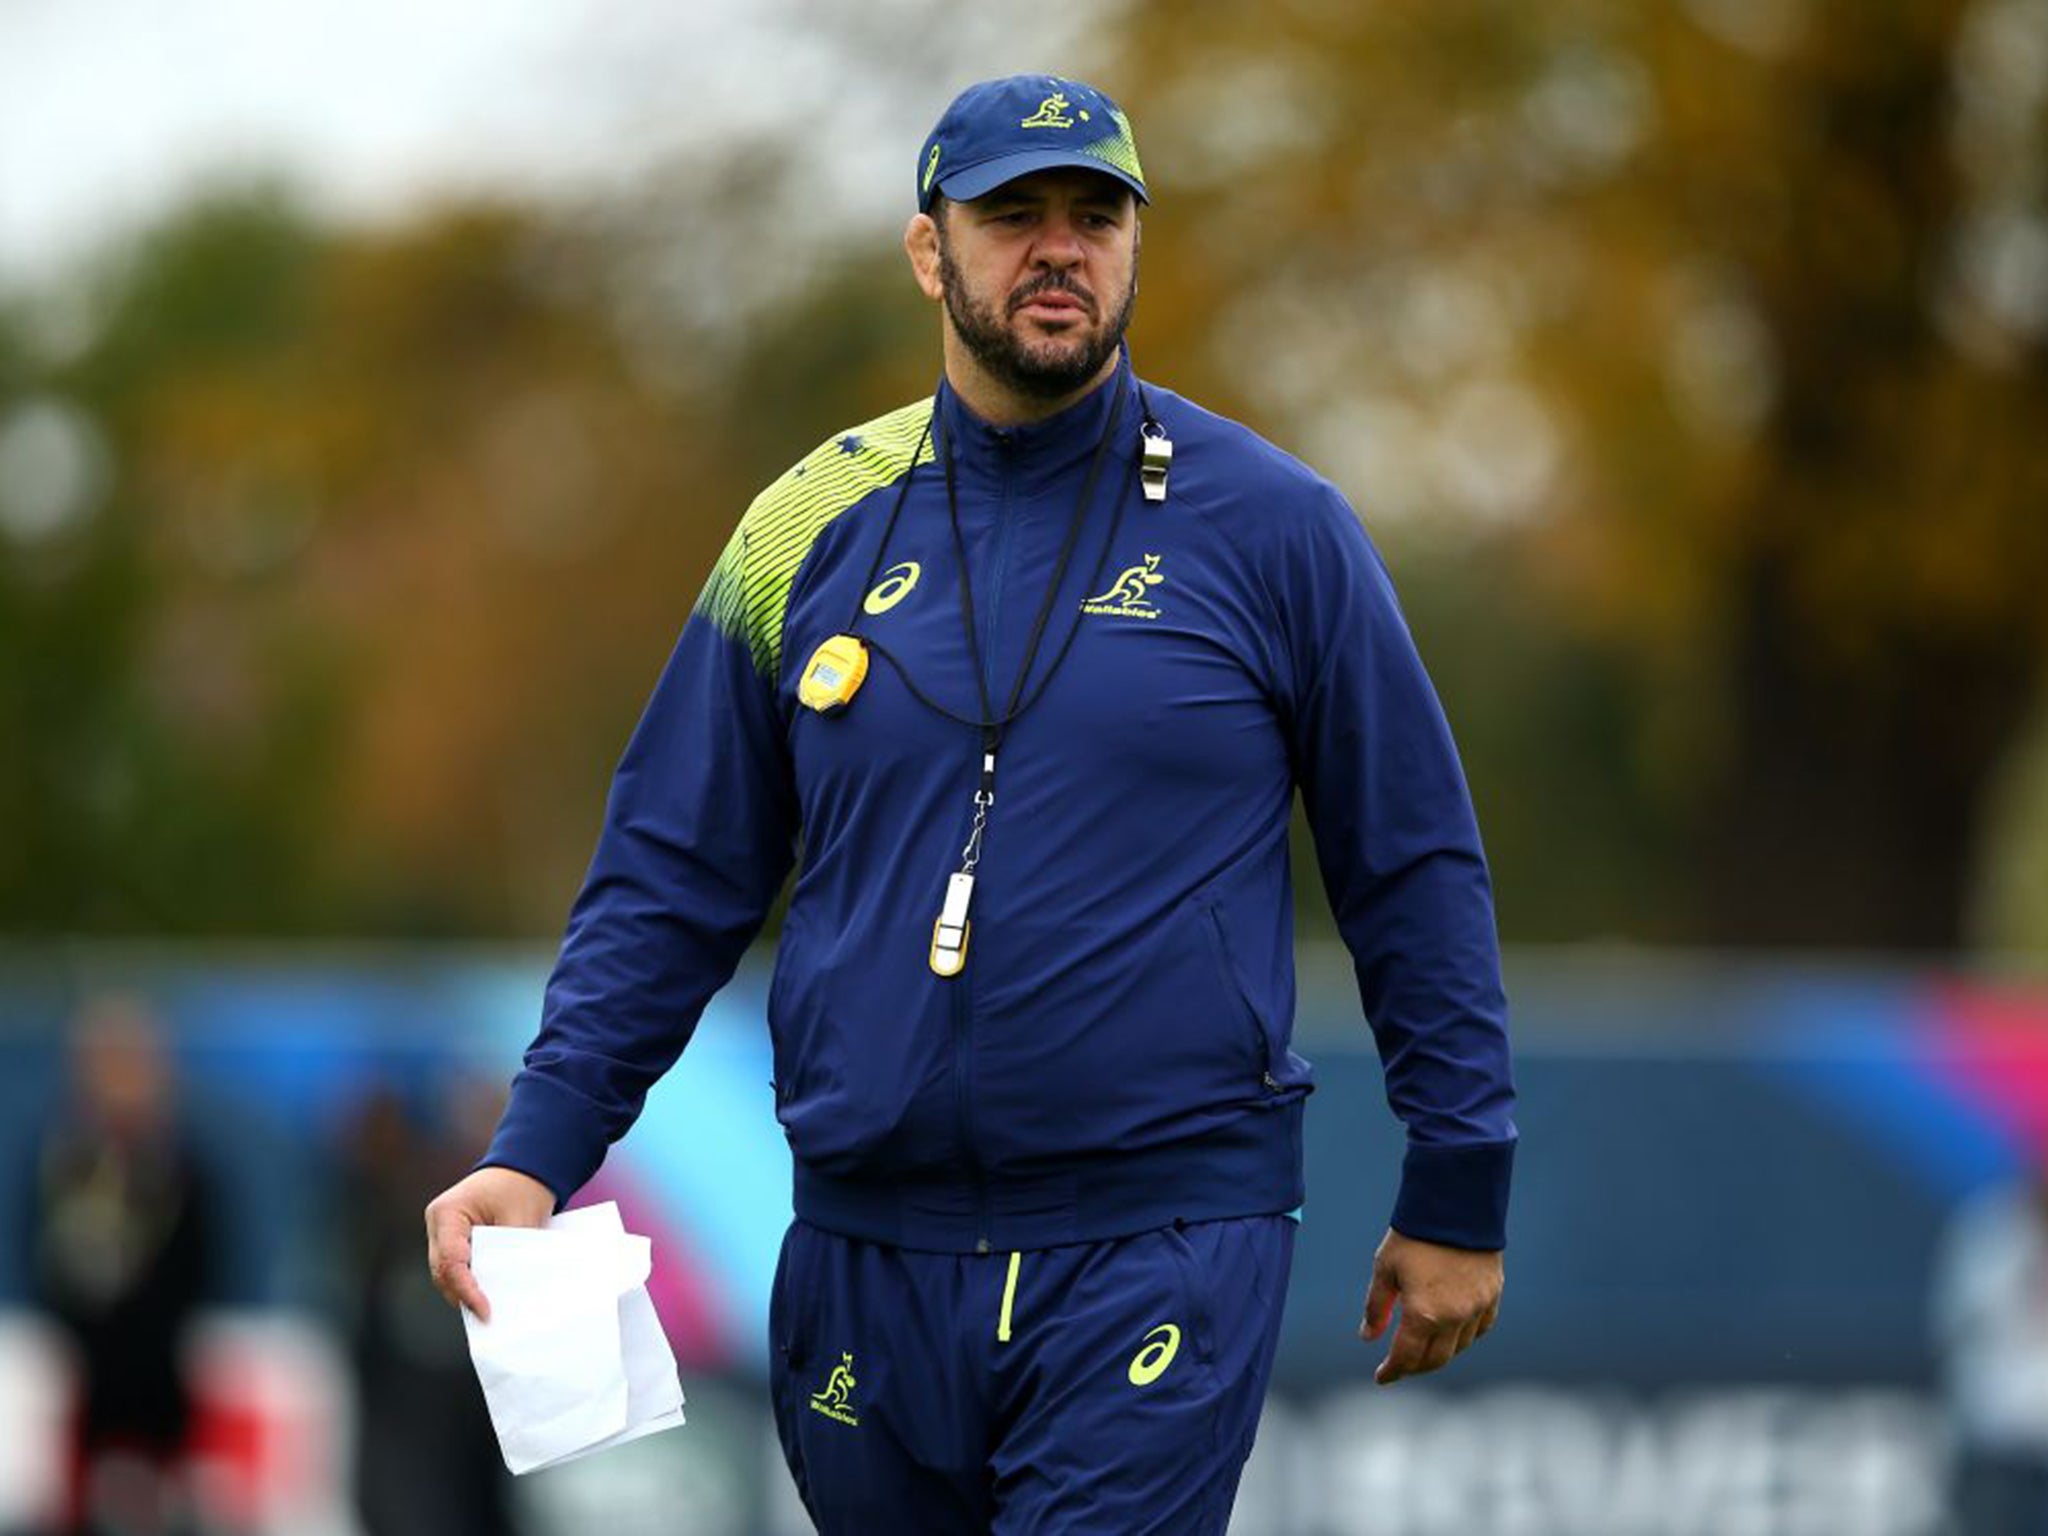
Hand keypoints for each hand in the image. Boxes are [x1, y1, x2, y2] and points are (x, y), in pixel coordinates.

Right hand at [424, 1165, 555, 1320]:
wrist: (525, 1167)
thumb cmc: (522, 1186)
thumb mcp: (520, 1219)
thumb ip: (509, 1254)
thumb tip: (505, 1293)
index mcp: (447, 1213)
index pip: (450, 1262)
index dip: (467, 1291)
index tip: (486, 1311)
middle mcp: (438, 1224)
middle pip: (443, 1273)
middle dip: (464, 1297)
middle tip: (489, 1319)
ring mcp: (442, 1233)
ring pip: (447, 1275)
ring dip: (466, 1292)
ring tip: (490, 1313)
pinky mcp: (454, 1240)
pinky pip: (458, 1268)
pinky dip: (471, 1282)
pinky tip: (490, 1296)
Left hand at [1359, 1228, 1502, 1385]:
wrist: (1456, 1205)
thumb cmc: (1414, 1235)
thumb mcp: (1385, 1268)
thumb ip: (1377, 1307)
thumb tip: (1368, 1337)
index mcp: (1424, 1314)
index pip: (1406, 1357)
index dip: (1392, 1371)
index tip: (1381, 1377)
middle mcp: (1454, 1318)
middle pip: (1435, 1360)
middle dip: (1414, 1367)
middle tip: (1400, 1367)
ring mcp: (1477, 1308)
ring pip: (1459, 1347)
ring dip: (1439, 1353)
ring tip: (1423, 1348)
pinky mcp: (1493, 1296)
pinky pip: (1480, 1329)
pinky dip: (1464, 1337)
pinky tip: (1452, 1333)